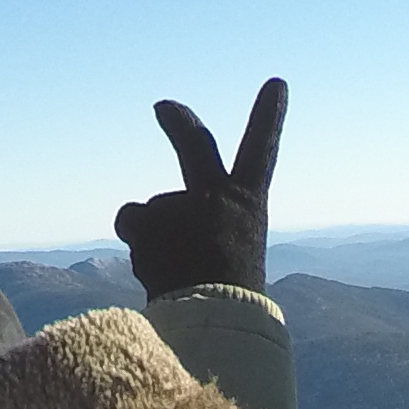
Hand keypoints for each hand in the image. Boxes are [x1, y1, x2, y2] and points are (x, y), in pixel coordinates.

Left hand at [117, 81, 286, 298]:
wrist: (217, 326)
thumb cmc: (229, 302)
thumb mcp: (233, 259)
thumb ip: (204, 229)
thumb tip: (140, 218)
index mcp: (248, 206)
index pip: (262, 152)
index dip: (269, 116)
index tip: (276, 83)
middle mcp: (217, 197)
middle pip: (196, 145)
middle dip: (179, 122)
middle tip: (163, 107)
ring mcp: (184, 204)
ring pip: (150, 211)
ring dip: (150, 237)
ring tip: (175, 274)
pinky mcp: (151, 218)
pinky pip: (132, 225)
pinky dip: (137, 245)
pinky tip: (159, 275)